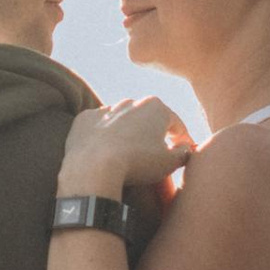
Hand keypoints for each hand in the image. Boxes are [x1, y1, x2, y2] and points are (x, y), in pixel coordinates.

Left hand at [59, 96, 193, 199]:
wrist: (94, 167)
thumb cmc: (137, 163)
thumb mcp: (170, 162)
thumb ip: (183, 152)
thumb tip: (185, 148)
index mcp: (156, 107)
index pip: (175, 124)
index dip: (183, 138)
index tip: (184, 150)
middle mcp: (130, 102)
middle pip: (147, 118)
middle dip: (153, 132)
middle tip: (157, 151)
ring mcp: (105, 109)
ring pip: (122, 121)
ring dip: (128, 133)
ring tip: (129, 153)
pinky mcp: (84, 120)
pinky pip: (98, 128)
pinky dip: (103, 137)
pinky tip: (106, 152)